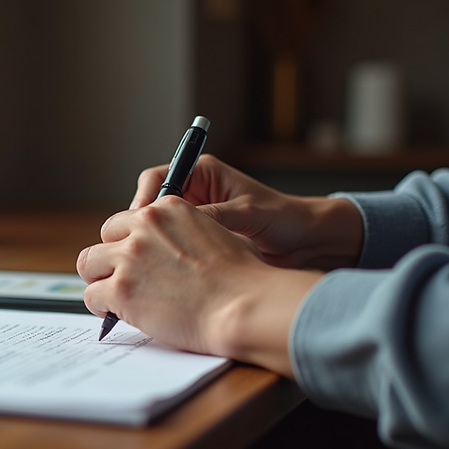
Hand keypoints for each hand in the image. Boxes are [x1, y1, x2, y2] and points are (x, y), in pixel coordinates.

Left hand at [77, 197, 320, 376]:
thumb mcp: (219, 234)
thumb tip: (178, 248)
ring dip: (99, 281)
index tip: (131, 258)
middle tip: (120, 279)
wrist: (243, 308)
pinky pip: (91, 296)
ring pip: (89, 264)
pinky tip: (113, 314)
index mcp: (168, 209)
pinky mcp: (120, 289)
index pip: (128, 219)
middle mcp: (145, 227)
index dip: (127, 242)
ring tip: (112, 298)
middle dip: (109, 259)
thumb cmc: (244, 279)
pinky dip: (100, 307)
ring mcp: (129, 257)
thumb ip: (190, 232)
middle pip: (103, 238)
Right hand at [131, 154, 362, 269]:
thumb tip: (176, 223)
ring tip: (152, 263)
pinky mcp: (198, 242)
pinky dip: (166, 259)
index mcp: (204, 175)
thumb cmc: (284, 219)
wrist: (308, 243)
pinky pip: (171, 248)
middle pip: (151, 206)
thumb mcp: (246, 214)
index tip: (141, 220)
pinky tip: (166, 273)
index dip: (144, 199)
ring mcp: (195, 220)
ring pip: (157, 230)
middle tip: (140, 247)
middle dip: (142, 227)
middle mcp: (195, 194)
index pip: (157, 179)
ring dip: (153, 246)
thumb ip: (212, 216)